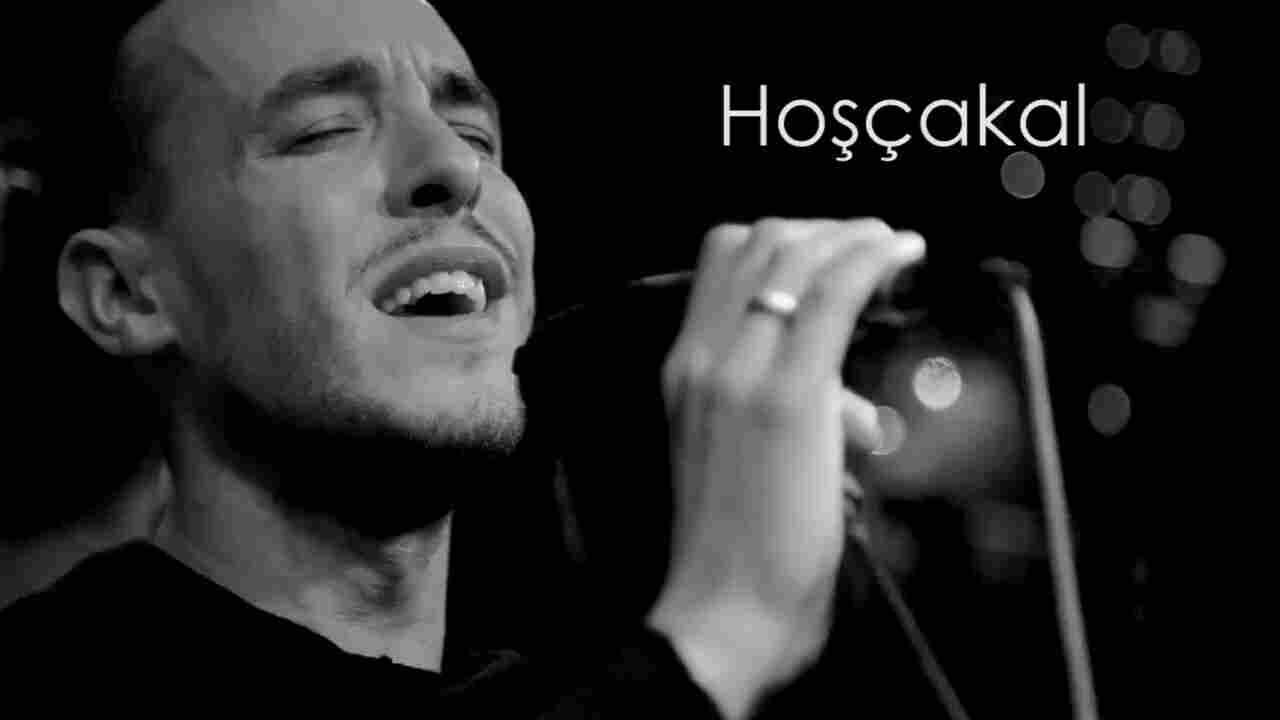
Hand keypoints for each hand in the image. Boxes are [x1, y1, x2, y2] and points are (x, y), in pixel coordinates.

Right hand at [647, 218, 924, 717]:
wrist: (720, 613)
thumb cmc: (741, 552)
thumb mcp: (748, 464)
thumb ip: (795, 419)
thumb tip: (850, 408)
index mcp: (684, 370)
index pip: (723, 258)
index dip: (786, 239)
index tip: (836, 253)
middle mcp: (701, 357)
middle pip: (758, 241)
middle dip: (825, 231)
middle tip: (873, 248)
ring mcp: (737, 371)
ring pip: (794, 255)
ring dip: (855, 237)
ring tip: (897, 248)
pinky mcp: (786, 397)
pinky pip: (832, 294)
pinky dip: (874, 258)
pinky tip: (907, 253)